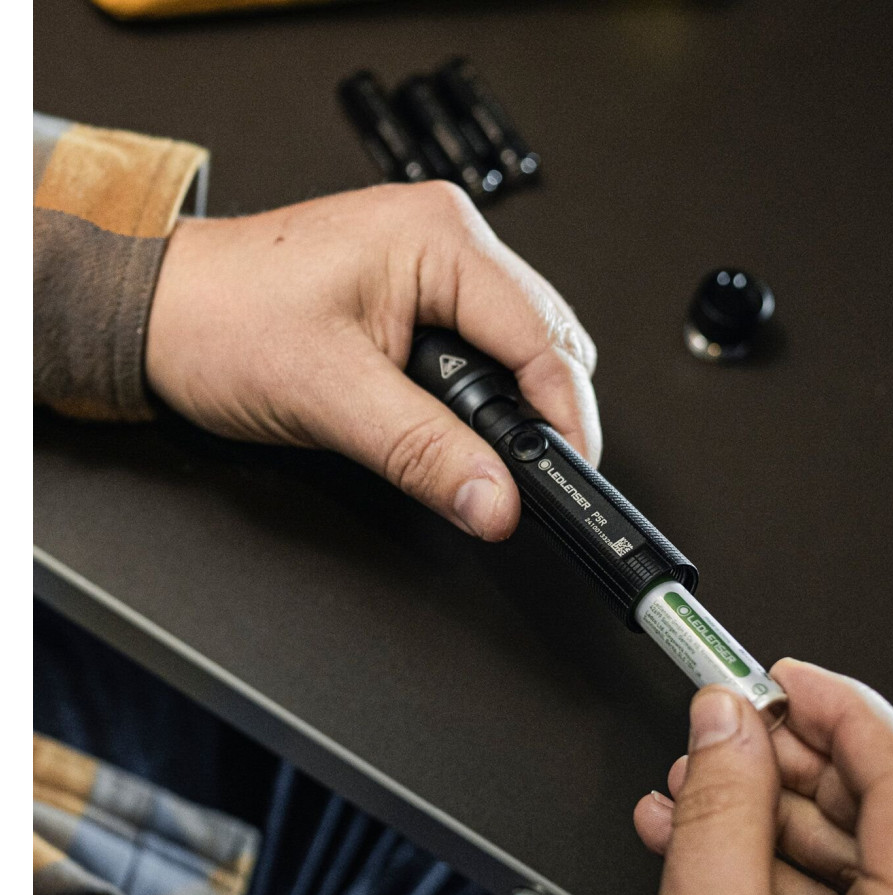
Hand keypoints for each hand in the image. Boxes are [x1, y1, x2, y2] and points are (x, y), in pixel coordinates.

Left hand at [146, 181, 600, 541]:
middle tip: (522, 473)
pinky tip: (457, 418)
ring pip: (518, 343)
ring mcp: (433, 259)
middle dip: (544, 409)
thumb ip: (425, 453)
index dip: (564, 414)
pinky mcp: (418, 287)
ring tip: (483, 448)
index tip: (570, 472)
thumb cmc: (220, 320)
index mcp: (438, 237)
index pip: (541, 337)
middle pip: (545, 337)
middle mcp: (445, 235)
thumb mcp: (330, 396)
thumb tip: (497, 499)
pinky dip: (483, 391)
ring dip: (512, 402)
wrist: (159, 313)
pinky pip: (483, 343)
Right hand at [602, 660, 892, 894]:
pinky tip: (704, 847)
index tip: (788, 676)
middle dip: (801, 766)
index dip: (842, 708)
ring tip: (700, 786)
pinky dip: (774, 877)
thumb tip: (728, 721)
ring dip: (774, 820)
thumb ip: (721, 807)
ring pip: (863, 873)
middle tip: (739, 725)